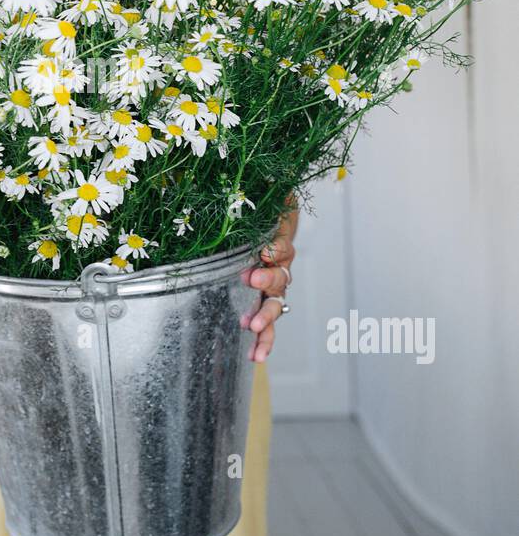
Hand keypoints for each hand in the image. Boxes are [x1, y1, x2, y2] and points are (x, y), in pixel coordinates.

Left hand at [240, 198, 297, 363]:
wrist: (264, 221)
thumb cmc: (261, 210)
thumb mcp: (266, 199)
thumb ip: (271, 194)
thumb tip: (276, 178)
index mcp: (278, 242)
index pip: (282, 247)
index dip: (275, 251)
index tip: (264, 252)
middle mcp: (278, 267)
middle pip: (280, 279)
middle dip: (268, 282)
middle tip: (253, 280)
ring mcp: (271, 287)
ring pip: (275, 306)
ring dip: (267, 319)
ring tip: (254, 330)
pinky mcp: (261, 302)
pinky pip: (265, 324)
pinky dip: (262, 340)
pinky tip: (255, 357)